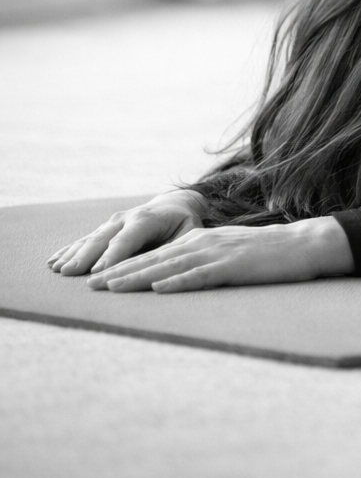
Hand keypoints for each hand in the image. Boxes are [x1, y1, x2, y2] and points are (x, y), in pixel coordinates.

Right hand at [48, 191, 206, 275]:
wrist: (175, 204)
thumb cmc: (184, 223)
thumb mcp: (189, 232)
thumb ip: (177, 247)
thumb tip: (166, 266)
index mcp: (146, 219)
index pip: (127, 240)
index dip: (112, 256)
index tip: (99, 271)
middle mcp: (125, 219)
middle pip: (102, 240)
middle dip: (86, 257)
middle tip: (70, 272)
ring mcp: (112, 223)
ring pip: (90, 240)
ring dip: (73, 254)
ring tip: (58, 269)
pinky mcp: (104, 229)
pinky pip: (84, 240)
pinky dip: (69, 250)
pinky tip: (54, 261)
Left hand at [84, 217, 353, 292]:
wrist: (304, 244)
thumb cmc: (268, 253)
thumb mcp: (228, 251)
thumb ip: (202, 259)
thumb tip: (175, 274)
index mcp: (200, 239)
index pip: (156, 254)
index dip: (125, 266)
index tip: (100, 278)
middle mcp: (203, 242)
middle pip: (155, 259)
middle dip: (120, 272)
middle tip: (91, 285)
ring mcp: (218, 253)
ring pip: (170, 266)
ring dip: (139, 277)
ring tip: (112, 288)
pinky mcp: (234, 266)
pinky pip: (201, 276)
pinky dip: (178, 282)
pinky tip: (159, 289)